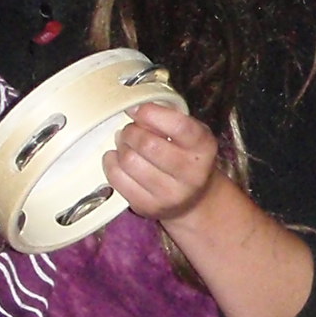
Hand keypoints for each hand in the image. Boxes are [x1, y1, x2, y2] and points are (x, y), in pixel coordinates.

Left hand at [107, 103, 221, 223]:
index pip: (178, 126)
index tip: (136, 109)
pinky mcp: (148, 207)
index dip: (151, 113)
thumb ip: (167, 119)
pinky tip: (119, 160)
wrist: (194, 199)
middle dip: (131, 131)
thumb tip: (133, 110)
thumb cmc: (187, 157)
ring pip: (129, 161)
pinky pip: (117, 179)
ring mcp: (169, 194)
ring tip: (126, 145)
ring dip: (121, 147)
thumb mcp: (188, 134)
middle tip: (131, 130)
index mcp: (204, 147)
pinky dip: (111, 164)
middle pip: (147, 144)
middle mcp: (191, 174)